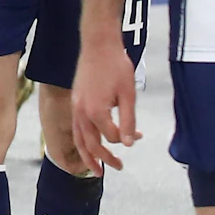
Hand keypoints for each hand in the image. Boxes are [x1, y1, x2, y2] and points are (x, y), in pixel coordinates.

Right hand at [71, 34, 139, 172]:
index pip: (111, 136)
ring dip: (87, 156)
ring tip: (96, 170)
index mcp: (96, 111)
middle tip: (118, 168)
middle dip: (104, 159)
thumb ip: (128, 121)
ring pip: (78, 139)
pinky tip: (90, 143)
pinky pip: (76, 128)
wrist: (98, 45)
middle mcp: (81, 112)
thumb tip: (128, 144)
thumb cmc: (116, 67)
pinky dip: (82, 141)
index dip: (126, 138)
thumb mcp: (129, 94)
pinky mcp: (75, 102)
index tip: (139, 135)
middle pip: (90, 145)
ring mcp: (75, 107)